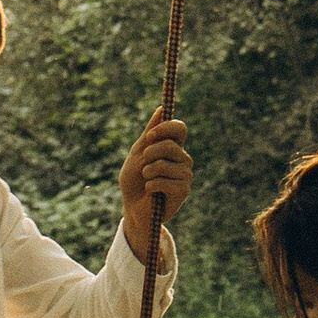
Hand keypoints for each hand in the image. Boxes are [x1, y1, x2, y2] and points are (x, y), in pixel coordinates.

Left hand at [119, 110, 191, 262]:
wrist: (132, 209)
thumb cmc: (134, 181)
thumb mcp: (137, 153)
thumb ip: (150, 133)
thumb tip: (162, 109)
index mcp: (173, 147)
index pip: (179, 128)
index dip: (165, 128)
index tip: (150, 136)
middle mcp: (182, 159)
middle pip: (170, 145)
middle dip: (149, 154)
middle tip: (143, 166)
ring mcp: (185, 175)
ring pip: (163, 165)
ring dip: (147, 173)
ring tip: (147, 181)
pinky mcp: (183, 191)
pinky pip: (164, 182)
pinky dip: (151, 186)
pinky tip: (151, 192)